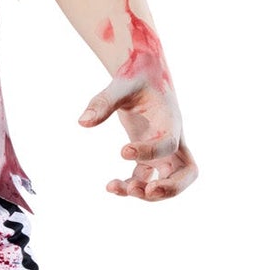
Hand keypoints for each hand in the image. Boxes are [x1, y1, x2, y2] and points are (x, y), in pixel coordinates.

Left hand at [79, 73, 197, 200]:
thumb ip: (103, 103)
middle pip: (187, 173)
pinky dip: (130, 187)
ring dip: (146, 194)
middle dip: (171, 187)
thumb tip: (82, 122)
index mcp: (171, 121)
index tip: (122, 151)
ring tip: (114, 186)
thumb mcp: (120, 85)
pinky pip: (145, 180)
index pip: (169, 144)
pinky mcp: (148, 157)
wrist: (143, 75)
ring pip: (167, 183)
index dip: (149, 152)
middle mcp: (172, 139)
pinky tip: (109, 186)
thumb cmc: (136, 77)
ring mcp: (161, 152)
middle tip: (147, 191)